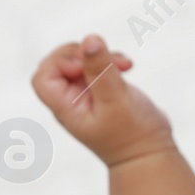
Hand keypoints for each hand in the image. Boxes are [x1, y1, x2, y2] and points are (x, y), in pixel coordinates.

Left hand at [31, 33, 173, 166]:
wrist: (151, 156)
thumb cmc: (132, 134)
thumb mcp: (116, 98)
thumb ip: (101, 69)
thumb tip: (89, 39)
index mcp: (66, 108)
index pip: (43, 77)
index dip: (59, 62)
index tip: (85, 67)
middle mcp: (72, 102)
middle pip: (59, 64)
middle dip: (83, 54)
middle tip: (107, 60)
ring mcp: (87, 96)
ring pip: (81, 61)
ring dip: (101, 55)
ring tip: (126, 65)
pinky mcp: (103, 92)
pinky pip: (97, 66)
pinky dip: (110, 60)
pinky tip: (128, 67)